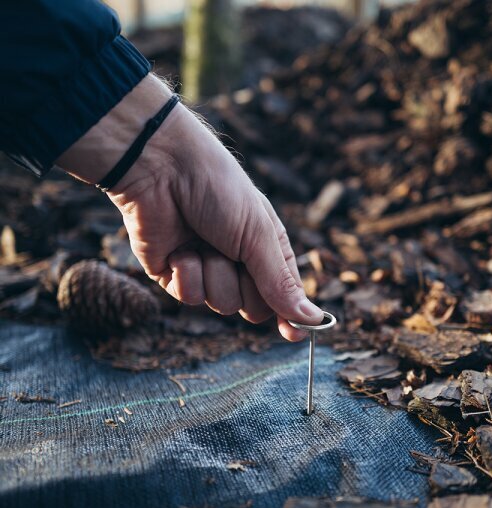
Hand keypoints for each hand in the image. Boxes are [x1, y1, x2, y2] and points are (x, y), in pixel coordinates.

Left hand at [57, 75, 321, 340]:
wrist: (161, 168)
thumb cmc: (219, 191)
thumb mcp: (258, 235)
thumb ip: (281, 283)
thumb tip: (312, 318)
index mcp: (266, 249)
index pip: (284, 294)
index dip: (289, 314)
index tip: (294, 335)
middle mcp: (238, 262)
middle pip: (254, 308)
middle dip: (246, 286)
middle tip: (235, 254)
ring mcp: (206, 269)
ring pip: (221, 304)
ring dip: (214, 274)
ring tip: (202, 242)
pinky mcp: (174, 274)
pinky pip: (189, 297)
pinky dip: (186, 274)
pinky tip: (179, 249)